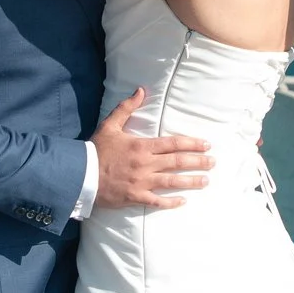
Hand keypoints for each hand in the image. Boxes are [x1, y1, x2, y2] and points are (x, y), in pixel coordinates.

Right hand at [92, 88, 211, 210]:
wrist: (80, 174)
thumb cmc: (96, 149)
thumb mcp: (110, 125)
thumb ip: (127, 108)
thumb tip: (142, 90)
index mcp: (142, 146)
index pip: (174, 143)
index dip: (192, 144)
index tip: (206, 145)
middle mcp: (146, 164)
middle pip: (178, 162)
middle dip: (198, 162)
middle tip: (213, 162)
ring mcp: (142, 182)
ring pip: (172, 182)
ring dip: (191, 181)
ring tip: (206, 181)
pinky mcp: (135, 197)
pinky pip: (157, 201)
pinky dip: (171, 202)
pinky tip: (183, 201)